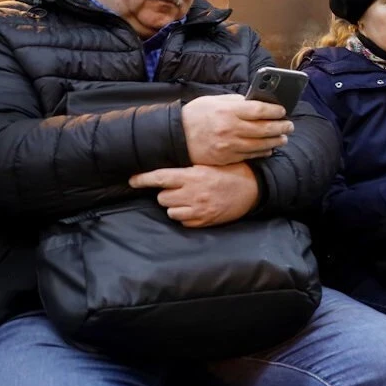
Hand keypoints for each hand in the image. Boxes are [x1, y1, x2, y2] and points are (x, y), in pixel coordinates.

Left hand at [129, 163, 259, 227]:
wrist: (253, 190)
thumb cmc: (232, 173)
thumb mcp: (210, 164)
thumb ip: (189, 167)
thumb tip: (165, 170)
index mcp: (193, 176)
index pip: (160, 178)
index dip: (143, 179)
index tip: (132, 180)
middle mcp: (193, 194)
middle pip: (162, 197)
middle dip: (167, 193)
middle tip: (178, 188)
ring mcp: (198, 210)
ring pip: (170, 211)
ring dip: (175, 205)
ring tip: (188, 199)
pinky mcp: (204, 221)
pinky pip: (183, 221)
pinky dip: (185, 215)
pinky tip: (196, 208)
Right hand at [182, 94, 293, 165]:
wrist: (175, 137)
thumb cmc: (195, 115)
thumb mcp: (213, 101)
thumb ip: (236, 101)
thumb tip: (256, 101)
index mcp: (228, 112)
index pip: (260, 111)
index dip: (275, 111)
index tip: (283, 111)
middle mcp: (230, 129)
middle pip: (264, 129)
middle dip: (281, 127)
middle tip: (289, 125)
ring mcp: (229, 146)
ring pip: (260, 144)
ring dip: (275, 141)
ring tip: (283, 137)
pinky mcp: (226, 158)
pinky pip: (250, 155)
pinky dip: (263, 152)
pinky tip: (269, 148)